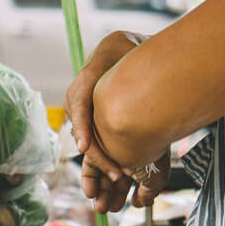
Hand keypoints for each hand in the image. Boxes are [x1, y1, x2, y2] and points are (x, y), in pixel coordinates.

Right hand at [64, 30, 146, 161]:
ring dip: (100, 160)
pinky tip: (119, 172)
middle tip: (116, 174)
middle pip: (82, 128)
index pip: (79, 102)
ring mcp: (80, 108)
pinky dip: (103, 157)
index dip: (82, 126)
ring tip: (119, 177)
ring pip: (85, 139)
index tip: (84, 147)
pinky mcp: (87, 119)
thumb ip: (134, 58)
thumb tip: (146, 68)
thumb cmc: (128, 49)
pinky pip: (92, 141)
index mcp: (88, 76)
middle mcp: (78, 94)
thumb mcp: (129, 48)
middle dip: (96, 154)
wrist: (120, 49)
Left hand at [81, 147, 170, 213]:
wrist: (138, 128)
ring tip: (100, 206)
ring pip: (103, 174)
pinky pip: (91, 165)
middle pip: (118, 178)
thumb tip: (142, 203)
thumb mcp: (156, 179)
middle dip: (114, 197)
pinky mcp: (96, 143)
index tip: (132, 203)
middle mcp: (129, 152)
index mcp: (146, 157)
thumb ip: (148, 194)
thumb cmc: (151, 148)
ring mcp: (112, 147)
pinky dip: (90, 181)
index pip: (138, 178)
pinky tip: (92, 193)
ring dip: (101, 193)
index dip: (135, 193)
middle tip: (110, 209)